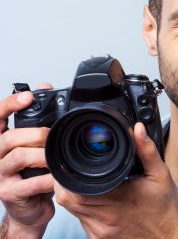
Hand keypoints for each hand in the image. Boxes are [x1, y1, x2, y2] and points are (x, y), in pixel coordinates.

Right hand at [0, 84, 54, 237]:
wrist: (30, 206)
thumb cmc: (33, 172)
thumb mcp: (34, 143)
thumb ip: (38, 118)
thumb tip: (45, 87)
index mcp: (3, 141)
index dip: (9, 104)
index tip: (27, 97)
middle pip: (9, 137)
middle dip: (35, 134)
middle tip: (51, 136)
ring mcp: (0, 175)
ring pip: (18, 157)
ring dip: (42, 155)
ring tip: (56, 157)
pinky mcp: (9, 193)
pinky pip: (28, 183)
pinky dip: (46, 178)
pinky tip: (56, 177)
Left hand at [54, 123, 177, 238]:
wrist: (170, 237)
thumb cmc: (165, 209)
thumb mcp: (160, 174)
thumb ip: (147, 150)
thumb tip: (138, 130)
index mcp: (118, 199)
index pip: (77, 189)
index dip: (66, 175)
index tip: (69, 161)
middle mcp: (106, 218)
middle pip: (69, 200)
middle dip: (65, 181)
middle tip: (72, 167)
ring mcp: (101, 231)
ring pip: (72, 211)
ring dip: (72, 194)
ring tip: (83, 180)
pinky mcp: (100, 238)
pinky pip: (81, 221)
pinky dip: (81, 207)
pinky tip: (94, 198)